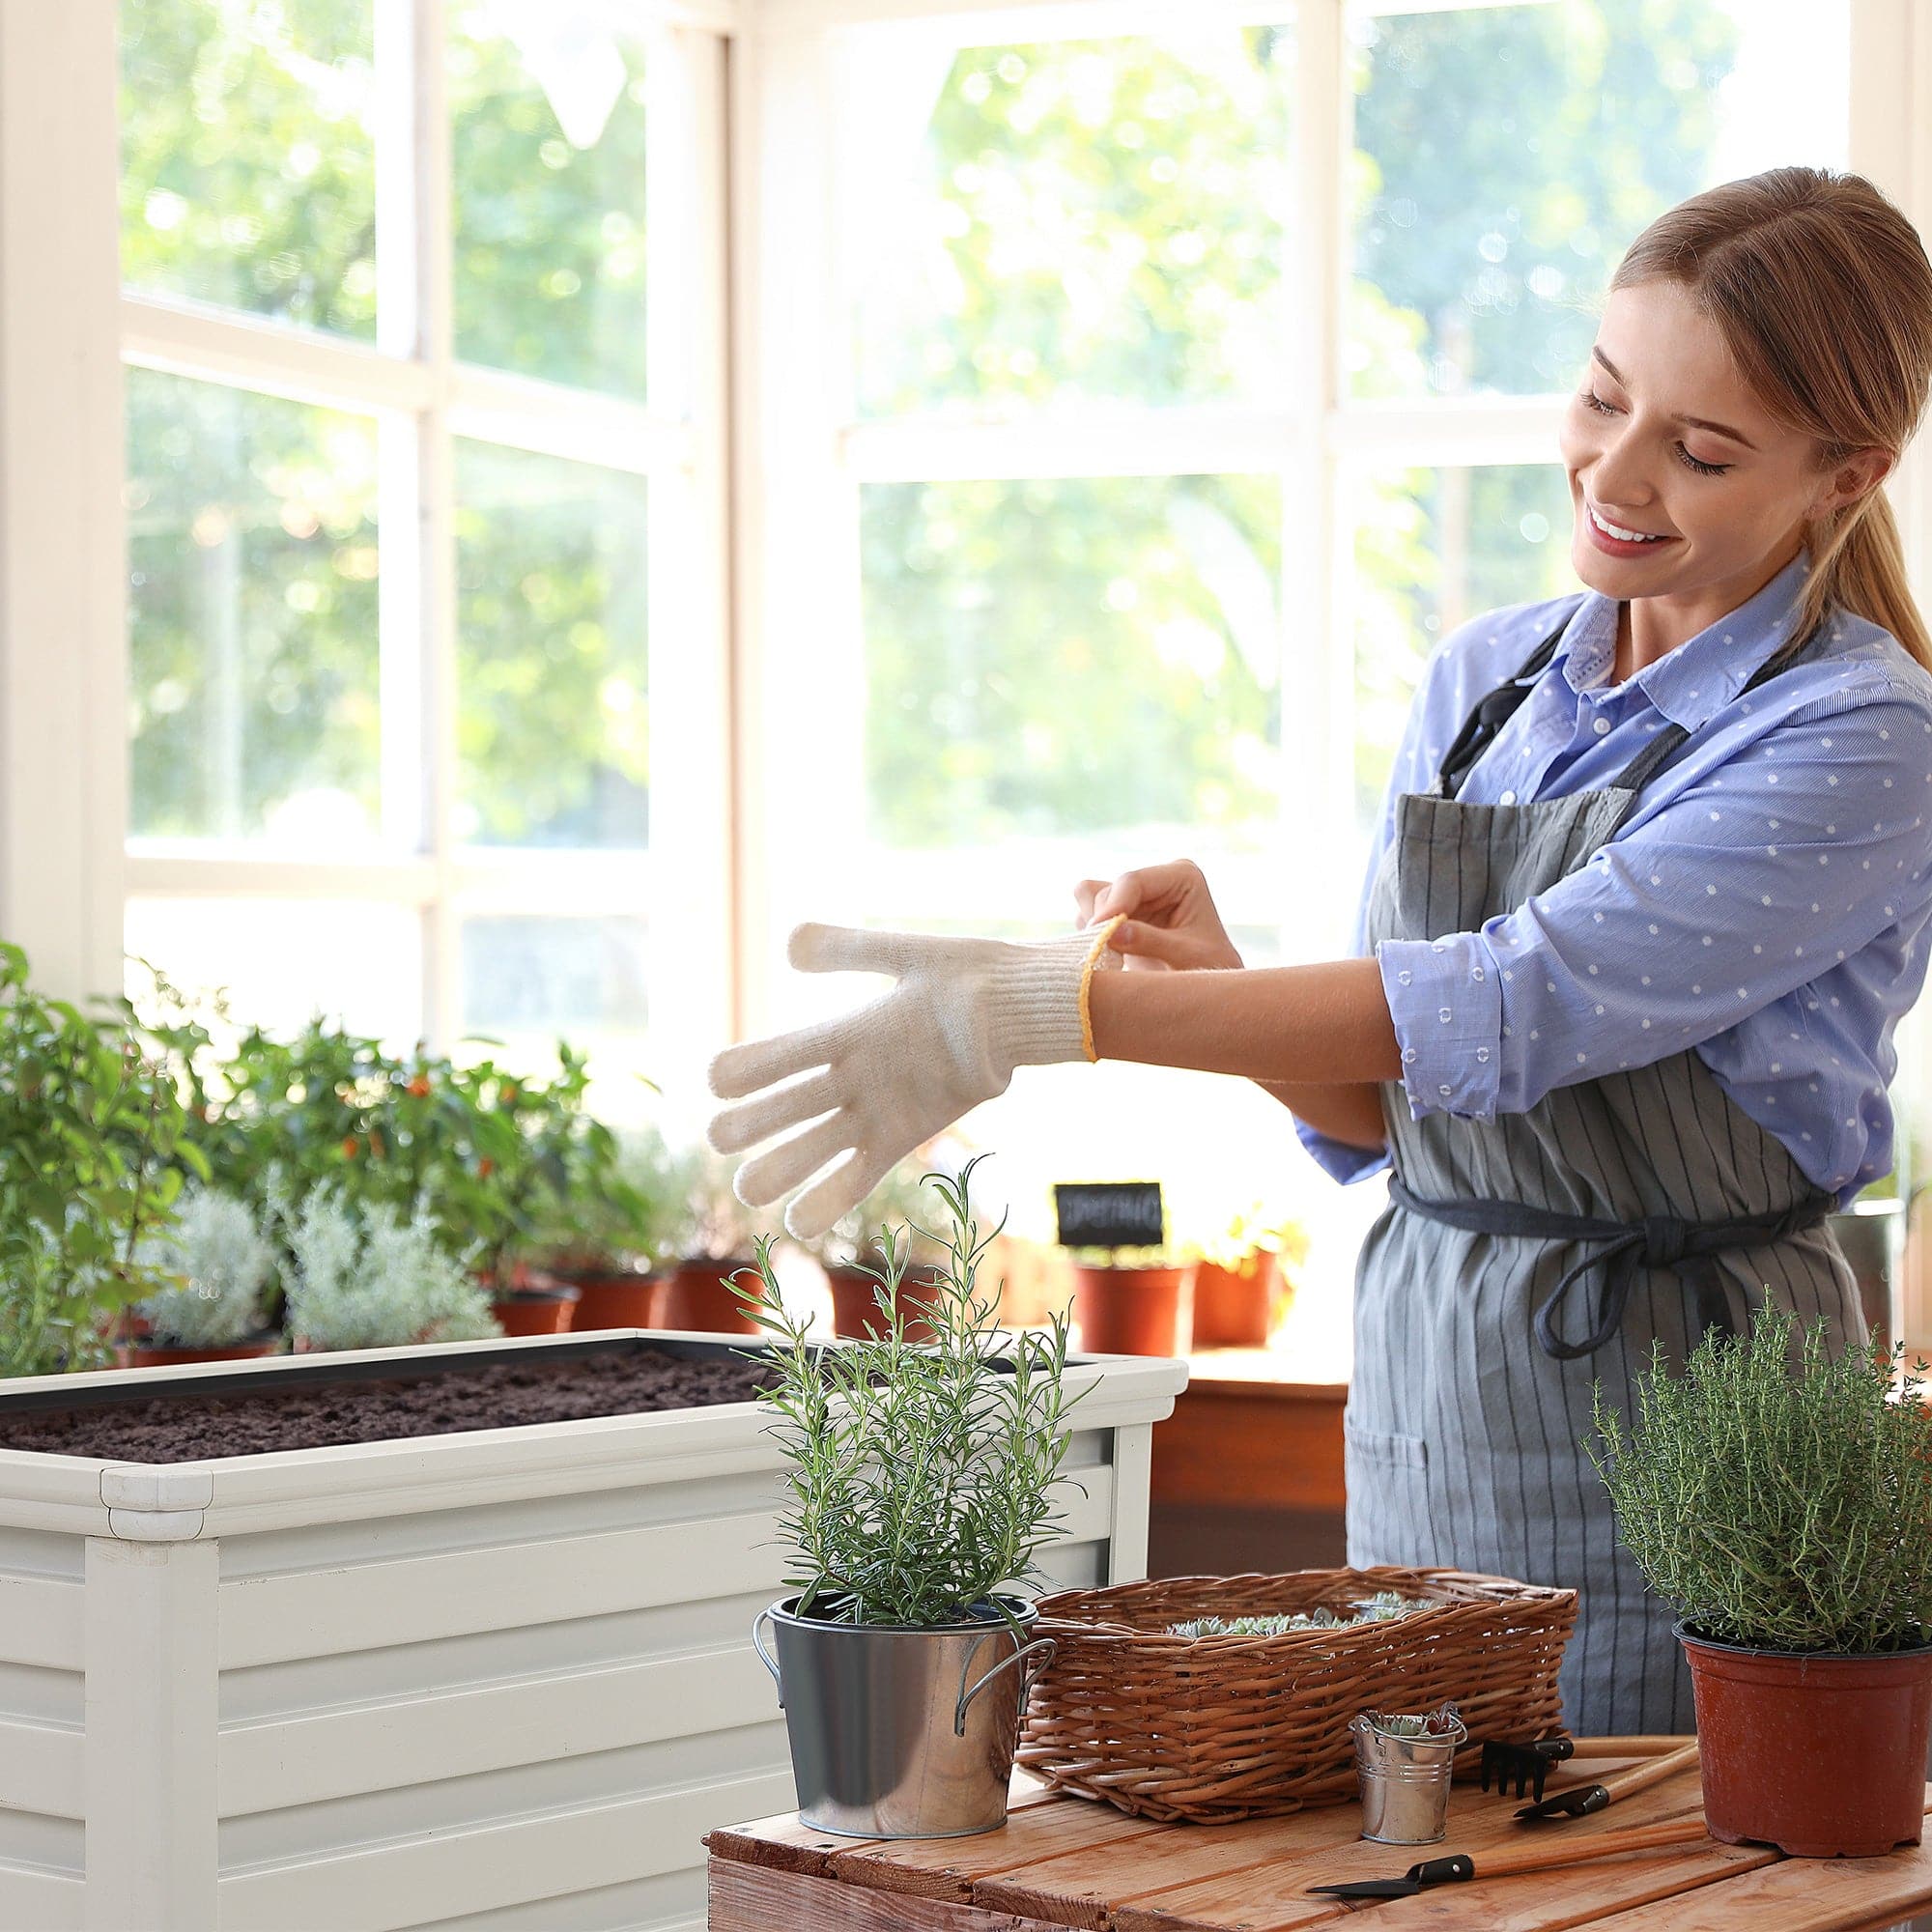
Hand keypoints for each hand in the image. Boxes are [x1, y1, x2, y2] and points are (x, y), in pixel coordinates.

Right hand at [706, 919, 1121, 1239]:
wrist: (1019, 1014)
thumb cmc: (968, 976)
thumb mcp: (904, 955)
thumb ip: (848, 948)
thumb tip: (789, 942)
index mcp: (844, 1031)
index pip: (779, 1055)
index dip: (746, 1069)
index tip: (717, 1080)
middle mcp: (851, 1075)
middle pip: (786, 1106)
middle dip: (750, 1124)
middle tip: (721, 1138)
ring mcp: (873, 1110)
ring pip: (812, 1146)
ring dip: (780, 1168)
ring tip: (746, 1190)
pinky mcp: (901, 1138)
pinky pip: (857, 1174)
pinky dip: (829, 1198)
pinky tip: (797, 1221)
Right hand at [1073, 860, 1242, 971]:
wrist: (1207, 988)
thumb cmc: (1209, 967)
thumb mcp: (1186, 956)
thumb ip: (1149, 942)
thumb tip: (1109, 933)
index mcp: (1181, 876)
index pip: (1133, 881)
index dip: (1112, 907)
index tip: (1099, 936)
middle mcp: (1155, 879)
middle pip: (1107, 890)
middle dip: (1104, 922)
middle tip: (1107, 956)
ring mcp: (1135, 894)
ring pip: (1090, 896)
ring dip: (1094, 927)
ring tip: (1114, 956)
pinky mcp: (1120, 911)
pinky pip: (1087, 914)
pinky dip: (1091, 935)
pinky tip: (1112, 956)